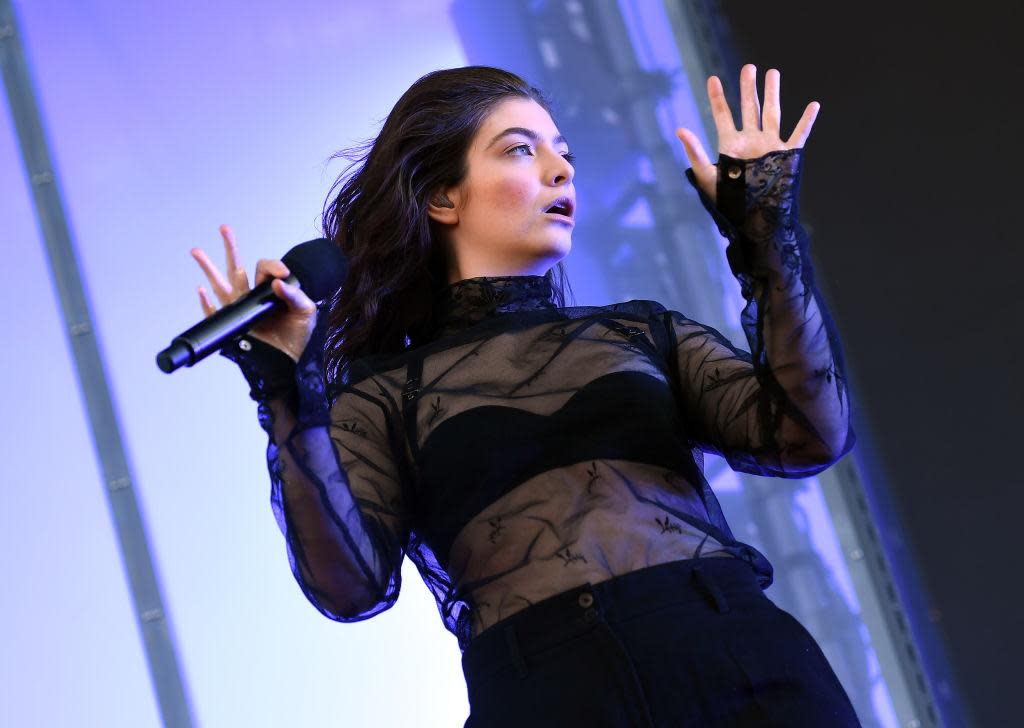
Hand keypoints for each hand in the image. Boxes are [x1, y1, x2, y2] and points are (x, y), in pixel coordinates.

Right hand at [190, 224, 316, 362]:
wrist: (289, 362)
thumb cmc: (297, 336)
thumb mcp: (306, 312)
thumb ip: (295, 295)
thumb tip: (277, 284)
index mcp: (269, 291)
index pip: (264, 269)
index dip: (273, 266)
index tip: (283, 274)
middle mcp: (252, 297)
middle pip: (237, 269)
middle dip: (230, 248)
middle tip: (224, 228)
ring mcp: (240, 311)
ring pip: (221, 286)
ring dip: (208, 268)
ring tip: (196, 251)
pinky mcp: (234, 327)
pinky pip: (216, 315)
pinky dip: (207, 304)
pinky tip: (201, 290)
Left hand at [675, 63, 819, 204]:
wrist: (752, 217)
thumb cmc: (726, 201)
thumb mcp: (706, 175)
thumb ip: (694, 152)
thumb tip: (679, 129)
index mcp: (731, 144)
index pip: (723, 115)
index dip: (717, 97)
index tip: (713, 79)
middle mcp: (751, 141)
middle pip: (749, 108)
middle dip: (748, 87)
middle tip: (749, 67)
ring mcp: (769, 146)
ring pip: (772, 113)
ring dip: (772, 93)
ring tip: (773, 72)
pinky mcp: (786, 155)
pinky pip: (799, 135)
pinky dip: (807, 121)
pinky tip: (814, 105)